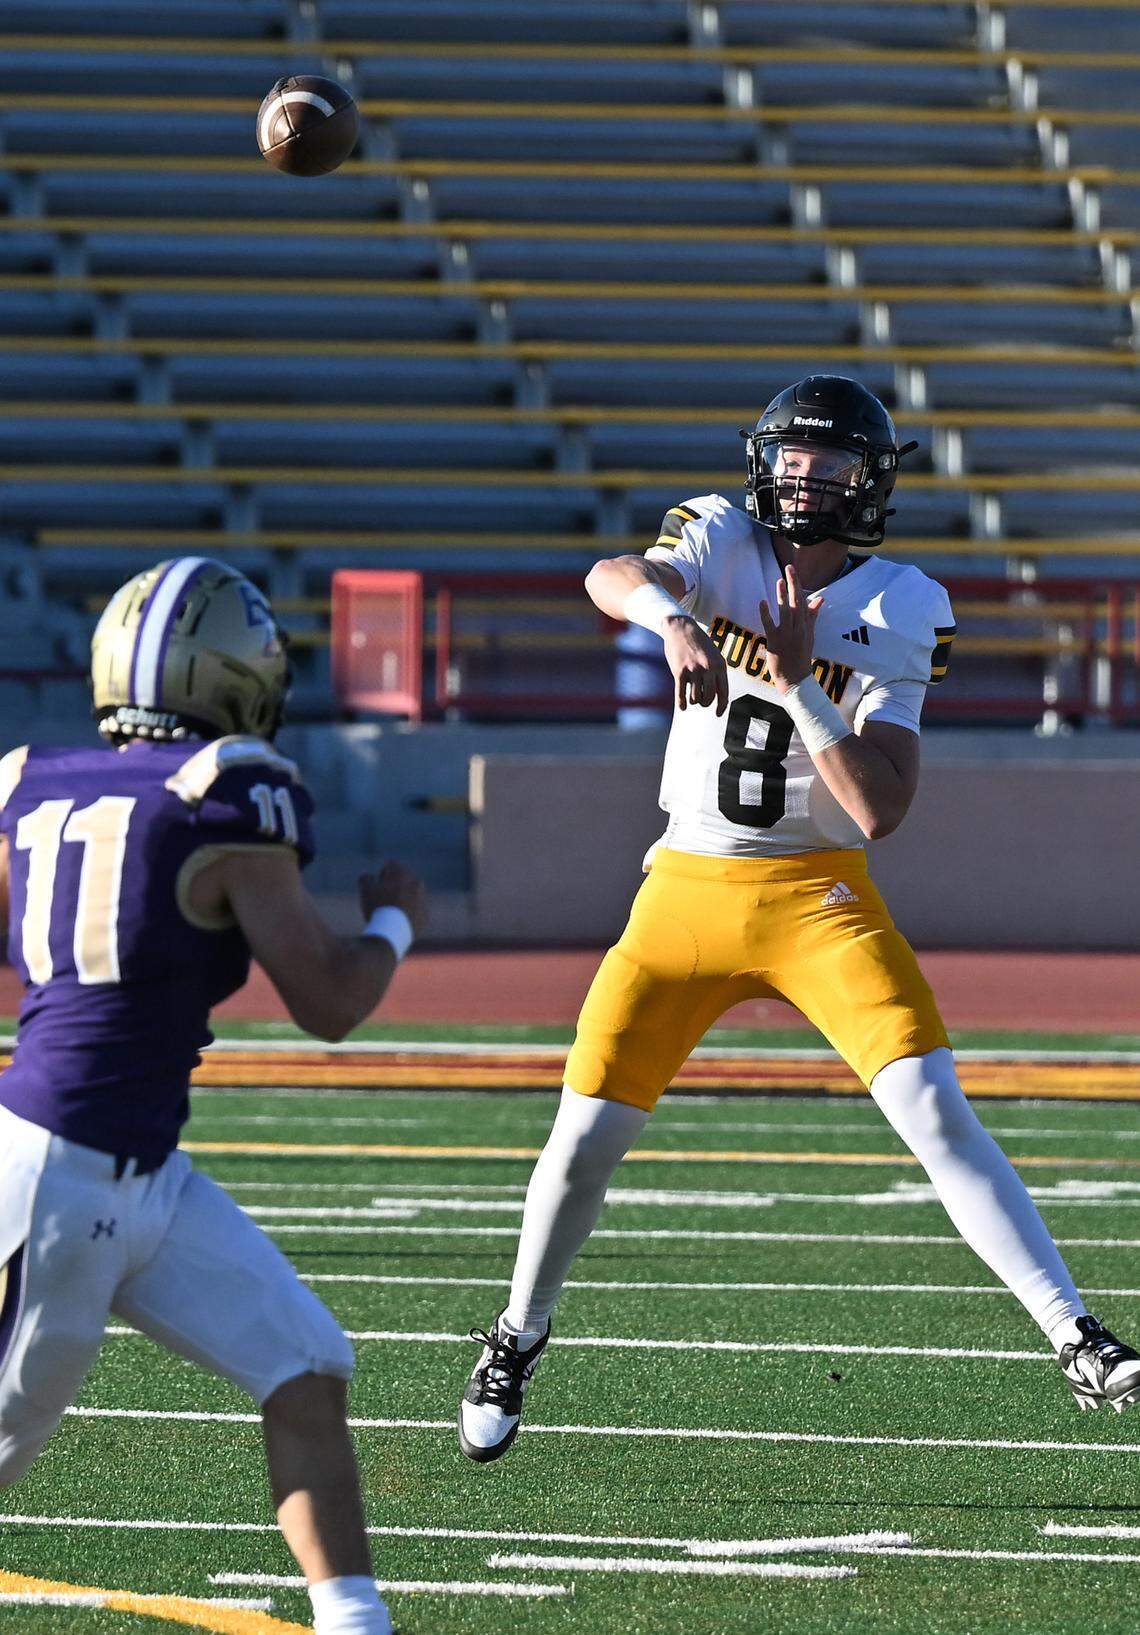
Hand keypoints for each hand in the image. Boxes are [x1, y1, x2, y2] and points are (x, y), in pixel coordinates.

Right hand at [359, 860, 428, 937]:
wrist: (392, 933)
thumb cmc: (378, 908)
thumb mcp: (365, 891)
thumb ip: (366, 878)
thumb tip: (369, 877)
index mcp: (402, 873)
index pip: (391, 865)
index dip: (382, 874)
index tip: (378, 886)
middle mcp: (416, 882)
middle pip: (404, 878)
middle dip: (395, 884)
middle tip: (384, 899)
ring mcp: (423, 898)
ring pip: (412, 893)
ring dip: (404, 897)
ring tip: (391, 911)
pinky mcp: (426, 913)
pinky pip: (417, 908)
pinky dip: (410, 911)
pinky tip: (399, 920)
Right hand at [662, 614, 728, 713]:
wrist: (680, 627)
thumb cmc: (698, 642)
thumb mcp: (714, 654)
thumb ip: (717, 672)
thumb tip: (717, 695)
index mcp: (719, 665)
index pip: (724, 692)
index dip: (722, 706)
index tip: (718, 714)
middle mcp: (708, 668)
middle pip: (709, 698)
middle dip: (705, 703)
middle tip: (701, 701)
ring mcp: (693, 670)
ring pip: (695, 698)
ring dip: (693, 700)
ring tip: (691, 696)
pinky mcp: (679, 672)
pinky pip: (681, 694)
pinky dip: (682, 704)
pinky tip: (682, 707)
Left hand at [758, 563, 822, 692]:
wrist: (796, 679)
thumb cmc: (802, 657)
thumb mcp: (810, 635)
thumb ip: (812, 616)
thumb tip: (819, 599)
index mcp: (806, 626)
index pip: (803, 600)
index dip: (798, 585)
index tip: (793, 571)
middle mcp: (798, 629)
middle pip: (797, 602)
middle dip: (793, 584)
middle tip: (789, 568)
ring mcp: (787, 635)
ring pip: (786, 611)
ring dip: (782, 595)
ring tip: (778, 581)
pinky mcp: (776, 642)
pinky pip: (770, 625)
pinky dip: (766, 613)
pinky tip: (762, 602)